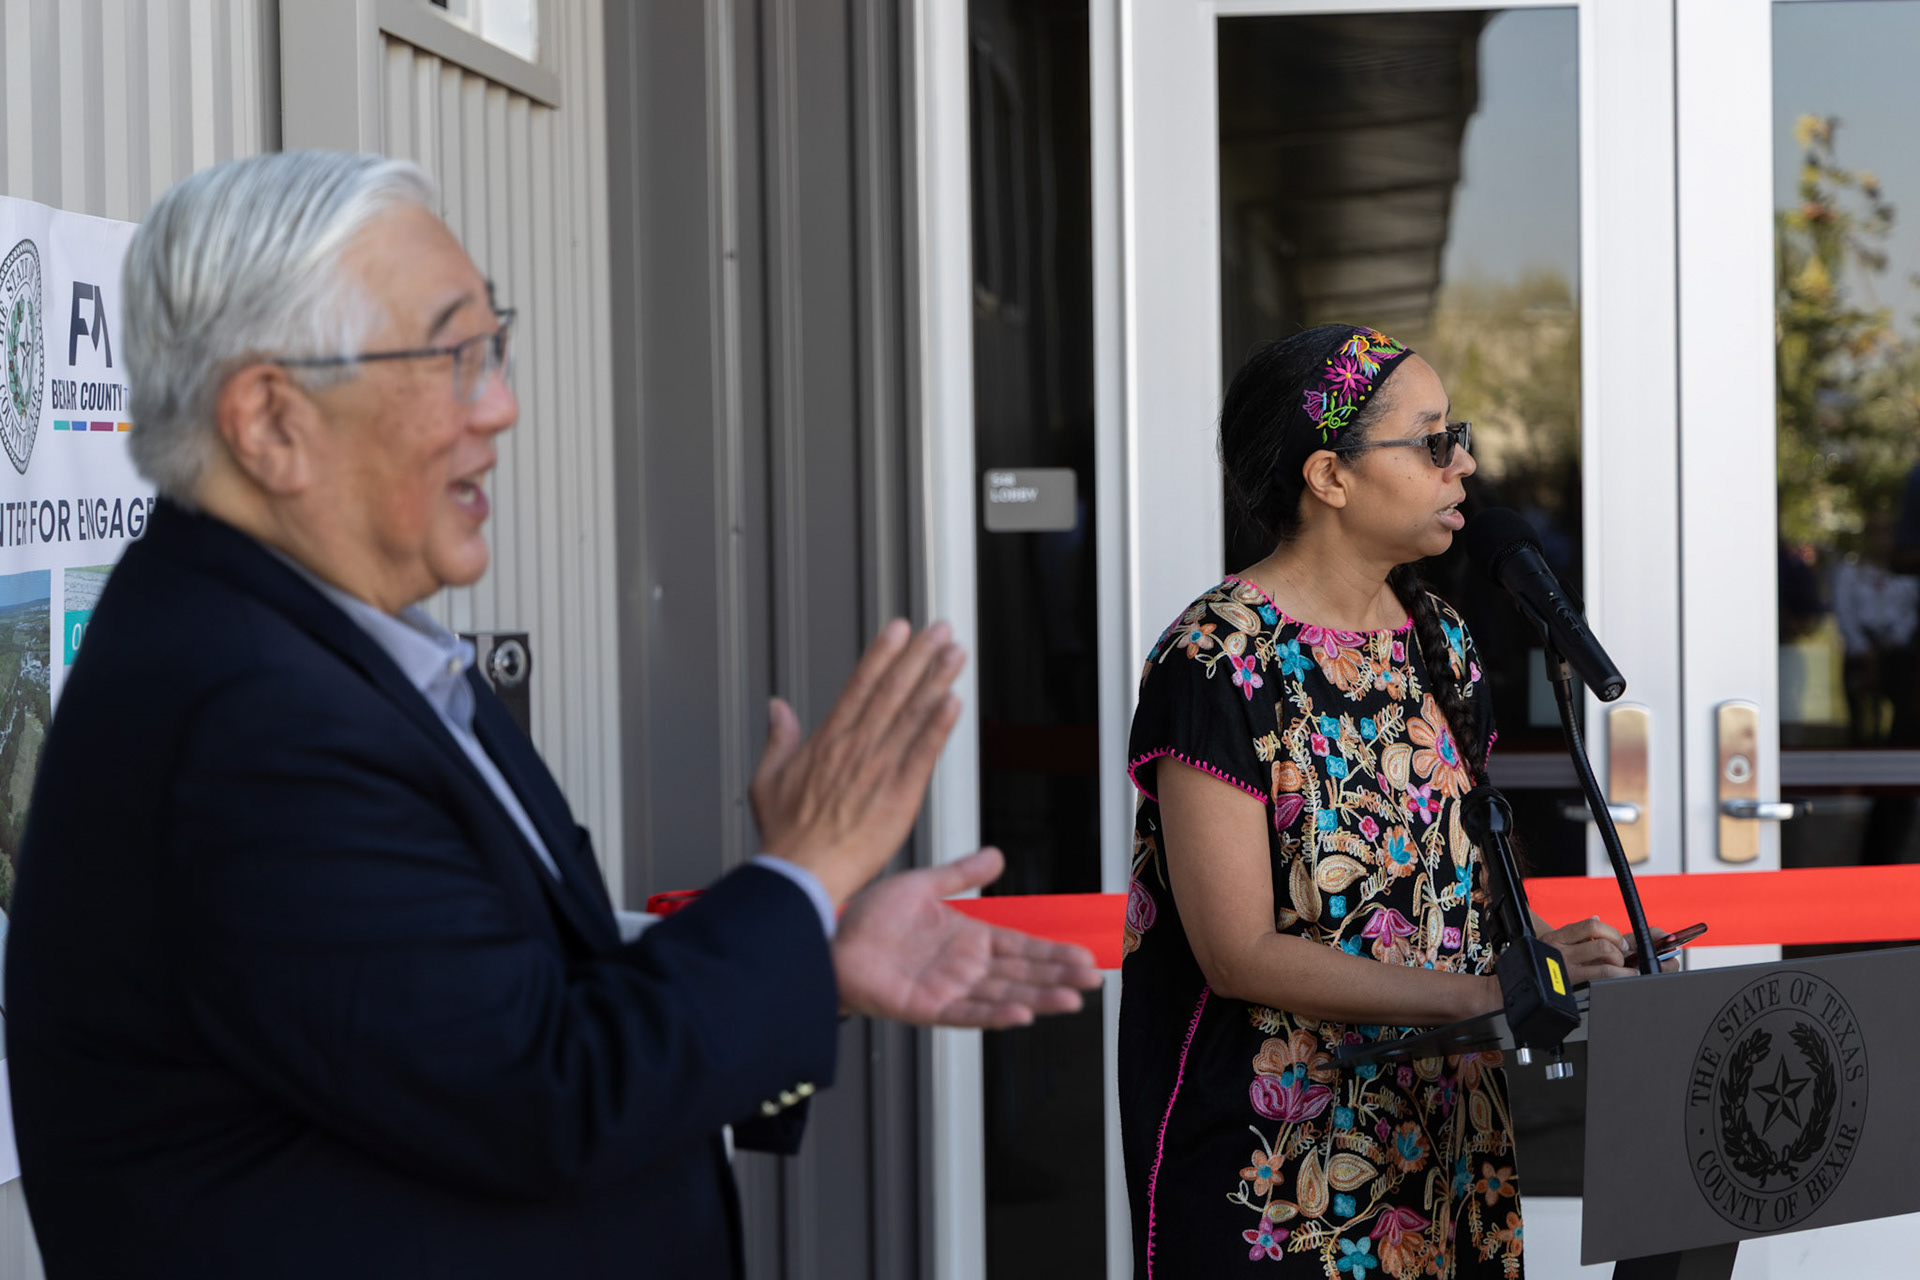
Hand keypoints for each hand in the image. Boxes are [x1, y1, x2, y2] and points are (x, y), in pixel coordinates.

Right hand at [750, 620, 965, 905]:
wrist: (801, 873)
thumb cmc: (786, 835)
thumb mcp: (767, 779)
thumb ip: (777, 738)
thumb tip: (776, 708)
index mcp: (827, 740)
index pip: (860, 685)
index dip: (882, 653)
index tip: (900, 629)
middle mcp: (856, 747)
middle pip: (893, 691)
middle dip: (919, 656)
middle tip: (939, 630)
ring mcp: (879, 769)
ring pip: (912, 715)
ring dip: (936, 681)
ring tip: (955, 654)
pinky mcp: (899, 796)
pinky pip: (923, 755)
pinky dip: (939, 728)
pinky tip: (954, 704)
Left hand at [831, 849, 1102, 1028]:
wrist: (828, 937)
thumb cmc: (869, 915)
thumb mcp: (924, 884)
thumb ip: (962, 874)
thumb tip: (998, 855)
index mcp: (969, 938)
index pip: (1022, 946)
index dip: (1054, 951)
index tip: (1087, 955)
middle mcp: (964, 966)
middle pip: (1022, 973)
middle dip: (1058, 976)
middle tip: (1095, 979)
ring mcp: (948, 989)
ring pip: (1004, 996)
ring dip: (1038, 999)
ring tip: (1072, 999)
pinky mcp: (927, 1007)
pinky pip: (967, 1013)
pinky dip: (995, 1014)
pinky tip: (1022, 1014)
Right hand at [1539, 916, 1636, 985]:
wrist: (1527, 975)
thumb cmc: (1548, 954)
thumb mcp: (1557, 938)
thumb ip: (1578, 930)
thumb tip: (1597, 919)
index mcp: (1558, 937)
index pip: (1591, 926)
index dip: (1613, 933)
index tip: (1620, 942)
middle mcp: (1561, 953)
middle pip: (1602, 947)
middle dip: (1619, 953)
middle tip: (1621, 957)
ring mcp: (1567, 972)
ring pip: (1605, 969)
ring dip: (1621, 970)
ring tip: (1623, 970)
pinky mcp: (1573, 987)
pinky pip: (1600, 983)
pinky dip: (1615, 980)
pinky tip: (1618, 979)